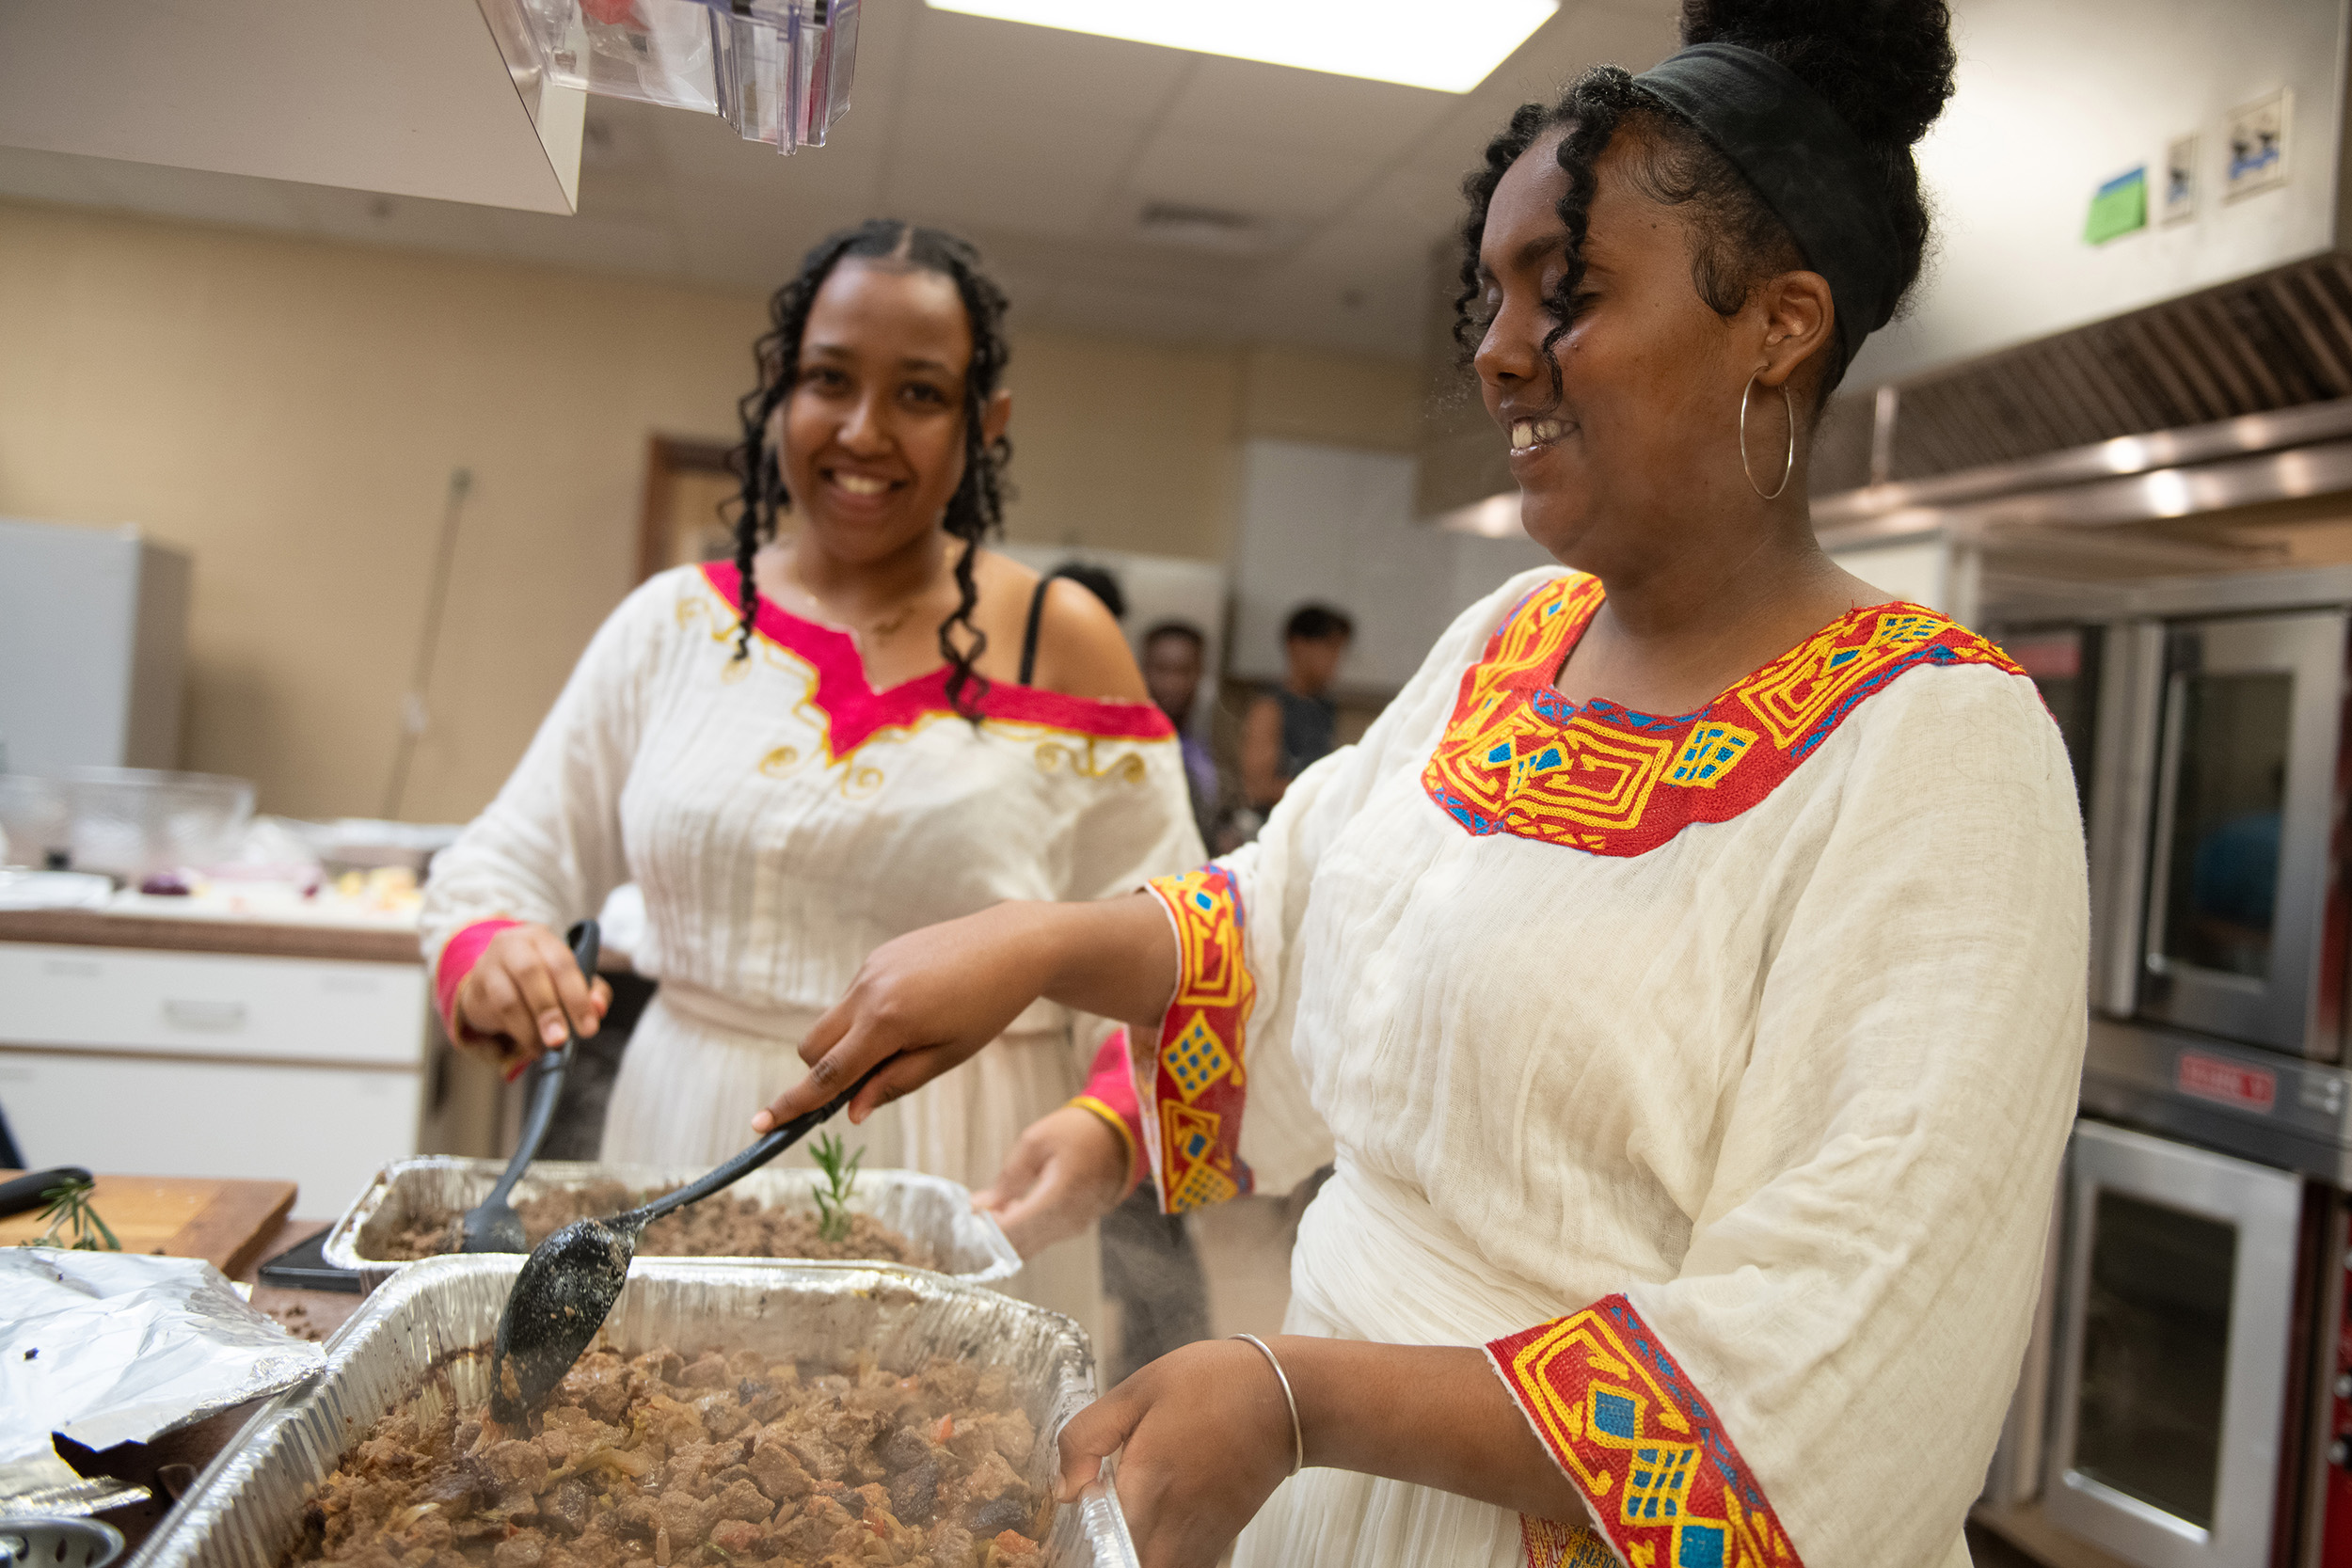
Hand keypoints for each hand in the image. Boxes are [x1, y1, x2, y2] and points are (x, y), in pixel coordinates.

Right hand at [451, 922, 609, 1069]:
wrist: (492, 979)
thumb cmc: (540, 978)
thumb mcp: (569, 980)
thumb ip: (591, 992)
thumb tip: (599, 1008)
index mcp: (543, 938)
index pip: (562, 962)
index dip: (577, 996)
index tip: (588, 1027)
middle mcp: (514, 944)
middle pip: (531, 973)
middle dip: (549, 1010)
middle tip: (560, 1040)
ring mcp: (489, 964)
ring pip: (509, 997)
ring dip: (530, 1028)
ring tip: (545, 1046)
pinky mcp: (475, 988)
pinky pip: (495, 1013)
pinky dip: (518, 1033)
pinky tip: (531, 1044)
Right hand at [753, 904, 1059, 1132]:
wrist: (1011, 945)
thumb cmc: (987, 1008)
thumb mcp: (946, 1057)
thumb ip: (894, 1083)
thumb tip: (849, 1111)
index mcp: (887, 1022)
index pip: (827, 1074)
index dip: (792, 1103)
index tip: (761, 1123)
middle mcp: (868, 992)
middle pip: (812, 1047)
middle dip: (822, 1073)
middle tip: (870, 1083)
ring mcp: (869, 969)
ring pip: (832, 1022)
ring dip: (849, 1044)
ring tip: (910, 1040)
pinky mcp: (877, 956)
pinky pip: (854, 999)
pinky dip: (866, 1018)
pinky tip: (915, 1010)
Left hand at [975, 1106, 1129, 1256]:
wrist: (1123, 1132)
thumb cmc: (1081, 1131)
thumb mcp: (1036, 1142)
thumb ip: (1008, 1177)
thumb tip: (982, 1204)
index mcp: (1056, 1199)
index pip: (1009, 1233)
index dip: (982, 1231)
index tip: (967, 1215)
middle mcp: (1068, 1221)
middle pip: (1017, 1247)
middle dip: (991, 1236)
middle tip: (975, 1213)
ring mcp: (1075, 1226)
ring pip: (1030, 1246)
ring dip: (1007, 1234)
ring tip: (993, 1207)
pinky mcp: (1078, 1225)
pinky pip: (1044, 1238)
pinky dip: (1024, 1230)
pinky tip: (1014, 1208)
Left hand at [1056, 1340, 1297, 1567]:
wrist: (1286, 1397)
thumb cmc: (1212, 1384)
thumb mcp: (1137, 1390)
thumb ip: (1086, 1439)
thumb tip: (1064, 1491)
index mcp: (1146, 1484)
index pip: (1101, 1547)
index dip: (1080, 1542)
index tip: (1072, 1519)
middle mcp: (1173, 1523)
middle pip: (1128, 1565)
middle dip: (1107, 1553)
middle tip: (1093, 1527)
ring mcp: (1200, 1538)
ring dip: (1131, 1556)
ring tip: (1119, 1526)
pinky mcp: (1218, 1541)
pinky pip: (1179, 1566)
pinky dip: (1158, 1557)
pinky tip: (1148, 1529)